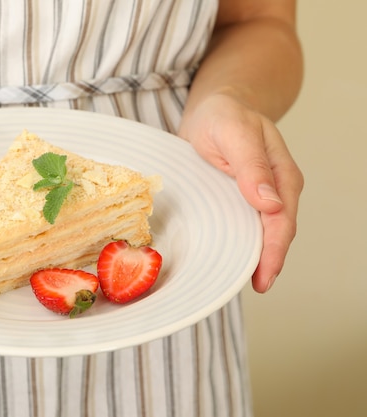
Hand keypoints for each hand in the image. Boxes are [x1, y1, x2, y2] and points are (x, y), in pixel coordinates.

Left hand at [179, 92, 302, 292]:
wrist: (214, 108)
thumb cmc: (223, 115)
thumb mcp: (234, 132)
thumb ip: (251, 165)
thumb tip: (270, 203)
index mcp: (281, 175)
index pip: (282, 221)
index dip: (274, 251)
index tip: (264, 276)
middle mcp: (275, 189)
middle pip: (276, 233)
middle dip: (268, 262)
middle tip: (255, 287)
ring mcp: (258, 196)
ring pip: (261, 233)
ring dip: (255, 256)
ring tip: (243, 281)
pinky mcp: (240, 199)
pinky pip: (244, 225)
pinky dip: (240, 243)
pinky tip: (230, 257)